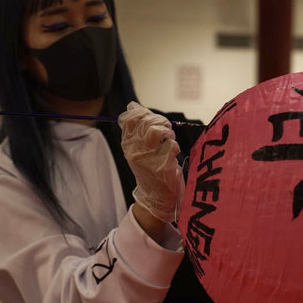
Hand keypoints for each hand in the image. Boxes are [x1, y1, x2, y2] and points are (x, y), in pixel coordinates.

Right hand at [118, 101, 183, 222]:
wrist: (155, 196)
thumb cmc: (149, 168)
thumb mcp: (137, 148)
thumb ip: (137, 127)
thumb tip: (132, 105)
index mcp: (127, 143)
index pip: (130, 118)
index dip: (144, 113)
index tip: (153, 120)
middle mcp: (133, 150)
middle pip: (147, 122)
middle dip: (161, 122)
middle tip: (166, 132)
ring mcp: (146, 158)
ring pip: (157, 131)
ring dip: (168, 133)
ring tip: (169, 141)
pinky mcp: (159, 165)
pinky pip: (171, 145)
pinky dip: (174, 147)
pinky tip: (172, 155)